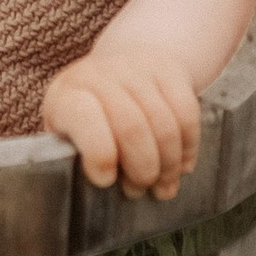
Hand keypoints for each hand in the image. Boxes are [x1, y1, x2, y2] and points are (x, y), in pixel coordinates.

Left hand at [42, 39, 200, 200]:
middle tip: (140, 189)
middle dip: (142, 170)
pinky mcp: (169, 71)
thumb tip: (101, 186)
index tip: (106, 180)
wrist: (116, 66)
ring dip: (168, 166)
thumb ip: (76, 156)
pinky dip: (188, 148)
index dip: (99, 154)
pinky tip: (182, 165)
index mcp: (70, 93)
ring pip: (165, 125)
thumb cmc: (88, 113)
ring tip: (163, 186)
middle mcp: (102, 75)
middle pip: (132, 128)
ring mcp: (138, 69)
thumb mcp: (67, 130)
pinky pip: (187, 114)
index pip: (84, 119)